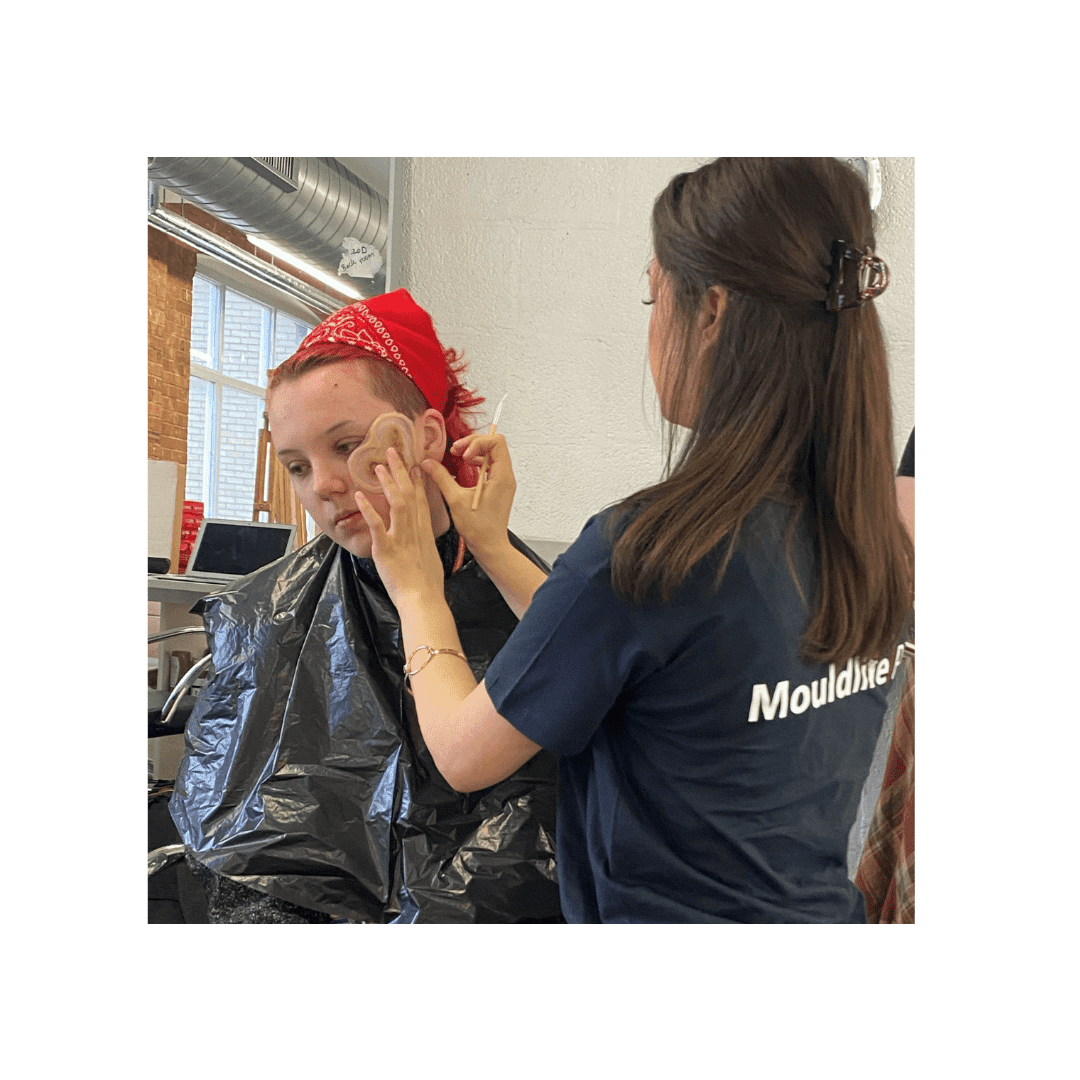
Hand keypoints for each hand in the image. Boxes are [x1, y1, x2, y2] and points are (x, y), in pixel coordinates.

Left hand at [354, 448, 445, 609]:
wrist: (424, 599)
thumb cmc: (429, 585)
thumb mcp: (431, 558)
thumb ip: (425, 545)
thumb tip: (422, 539)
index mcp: (425, 532)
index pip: (422, 500)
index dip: (417, 481)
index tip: (414, 465)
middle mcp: (415, 530)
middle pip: (409, 494)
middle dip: (401, 471)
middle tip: (393, 452)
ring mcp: (401, 538)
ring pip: (396, 503)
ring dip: (387, 483)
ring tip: (377, 467)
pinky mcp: (386, 548)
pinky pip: (376, 525)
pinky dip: (368, 509)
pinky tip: (359, 495)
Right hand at [421, 432, 516, 561]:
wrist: (490, 547)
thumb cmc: (479, 529)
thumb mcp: (456, 500)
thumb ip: (441, 478)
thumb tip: (428, 463)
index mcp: (502, 476)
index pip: (497, 442)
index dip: (477, 442)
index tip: (462, 454)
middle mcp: (506, 476)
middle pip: (494, 445)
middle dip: (473, 444)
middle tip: (455, 451)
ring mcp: (502, 481)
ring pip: (491, 454)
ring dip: (474, 452)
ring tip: (457, 457)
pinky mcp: (497, 487)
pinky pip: (489, 466)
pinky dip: (476, 462)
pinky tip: (462, 468)